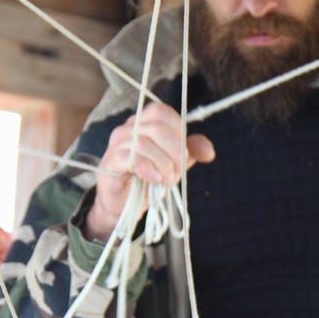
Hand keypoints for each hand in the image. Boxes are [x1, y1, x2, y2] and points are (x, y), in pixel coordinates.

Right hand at [84, 102, 214, 241]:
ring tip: (166, 180)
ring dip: (163, 164)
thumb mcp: (174, 162)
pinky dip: (148, 169)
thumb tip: (209, 151)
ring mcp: (116, 144)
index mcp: (144, 121)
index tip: (184, 153)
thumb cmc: (149, 178)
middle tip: (177, 171)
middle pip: (157, 127)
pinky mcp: (110, 162)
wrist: (123, 204)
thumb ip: (191, 152)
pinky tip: (155, 180)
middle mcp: (128, 127)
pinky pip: (130, 158)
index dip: (179, 131)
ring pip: (144, 143)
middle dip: (175, 151)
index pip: (163, 112)